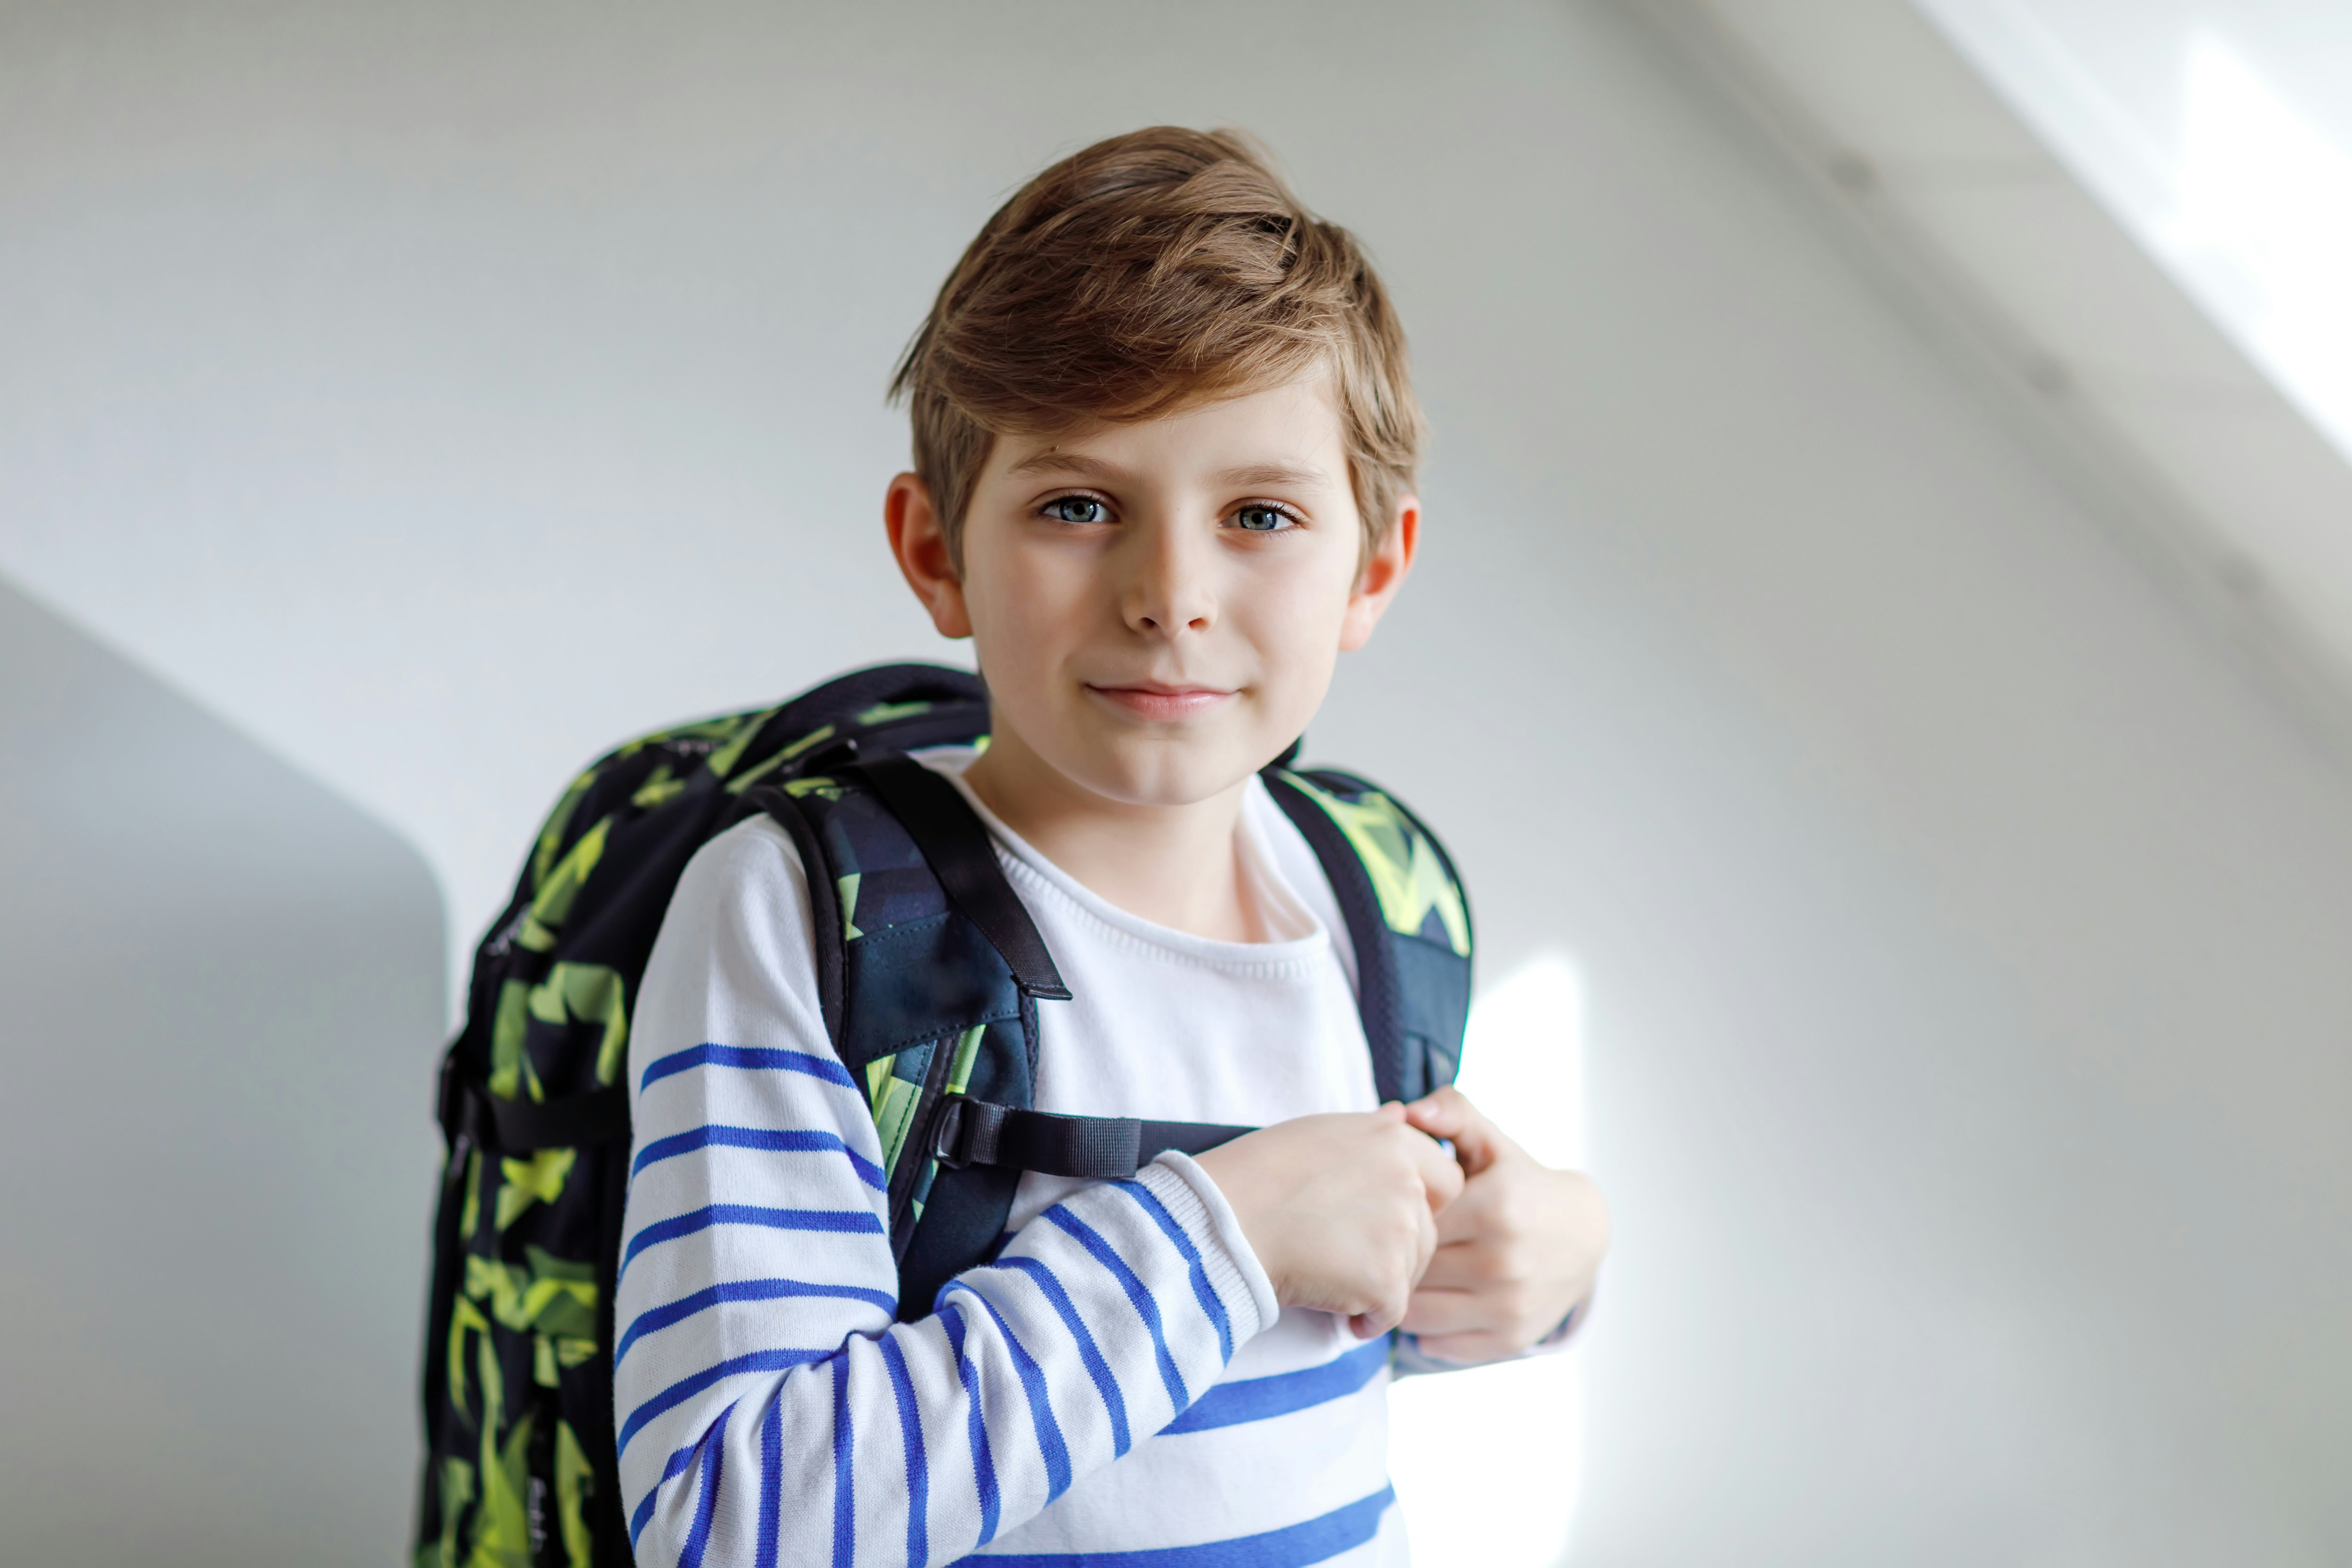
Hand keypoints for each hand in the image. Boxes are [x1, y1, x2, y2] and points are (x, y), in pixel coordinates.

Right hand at [1193, 1104, 1464, 1337]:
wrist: (1224, 1221)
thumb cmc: (1258, 1174)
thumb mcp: (1321, 1131)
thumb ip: (1372, 1130)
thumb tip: (1404, 1114)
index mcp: (1395, 1140)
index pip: (1446, 1179)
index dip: (1419, 1205)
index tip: (1378, 1219)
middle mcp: (1407, 1181)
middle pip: (1428, 1232)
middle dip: (1397, 1251)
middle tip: (1344, 1257)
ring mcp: (1400, 1231)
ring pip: (1411, 1273)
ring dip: (1378, 1283)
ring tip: (1329, 1278)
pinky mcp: (1386, 1280)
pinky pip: (1391, 1312)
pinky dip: (1367, 1320)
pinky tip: (1339, 1314)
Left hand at [1400, 1086, 1609, 1363]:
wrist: (1584, 1232)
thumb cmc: (1520, 1182)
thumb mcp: (1491, 1142)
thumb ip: (1451, 1113)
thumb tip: (1409, 1111)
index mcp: (1493, 1206)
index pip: (1408, 1223)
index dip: (1387, 1219)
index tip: (1382, 1213)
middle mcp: (1503, 1259)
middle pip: (1410, 1269)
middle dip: (1390, 1259)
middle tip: (1382, 1248)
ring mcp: (1508, 1304)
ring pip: (1416, 1313)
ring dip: (1402, 1298)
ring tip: (1402, 1277)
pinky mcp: (1511, 1338)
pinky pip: (1440, 1345)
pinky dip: (1425, 1330)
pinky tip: (1430, 1303)